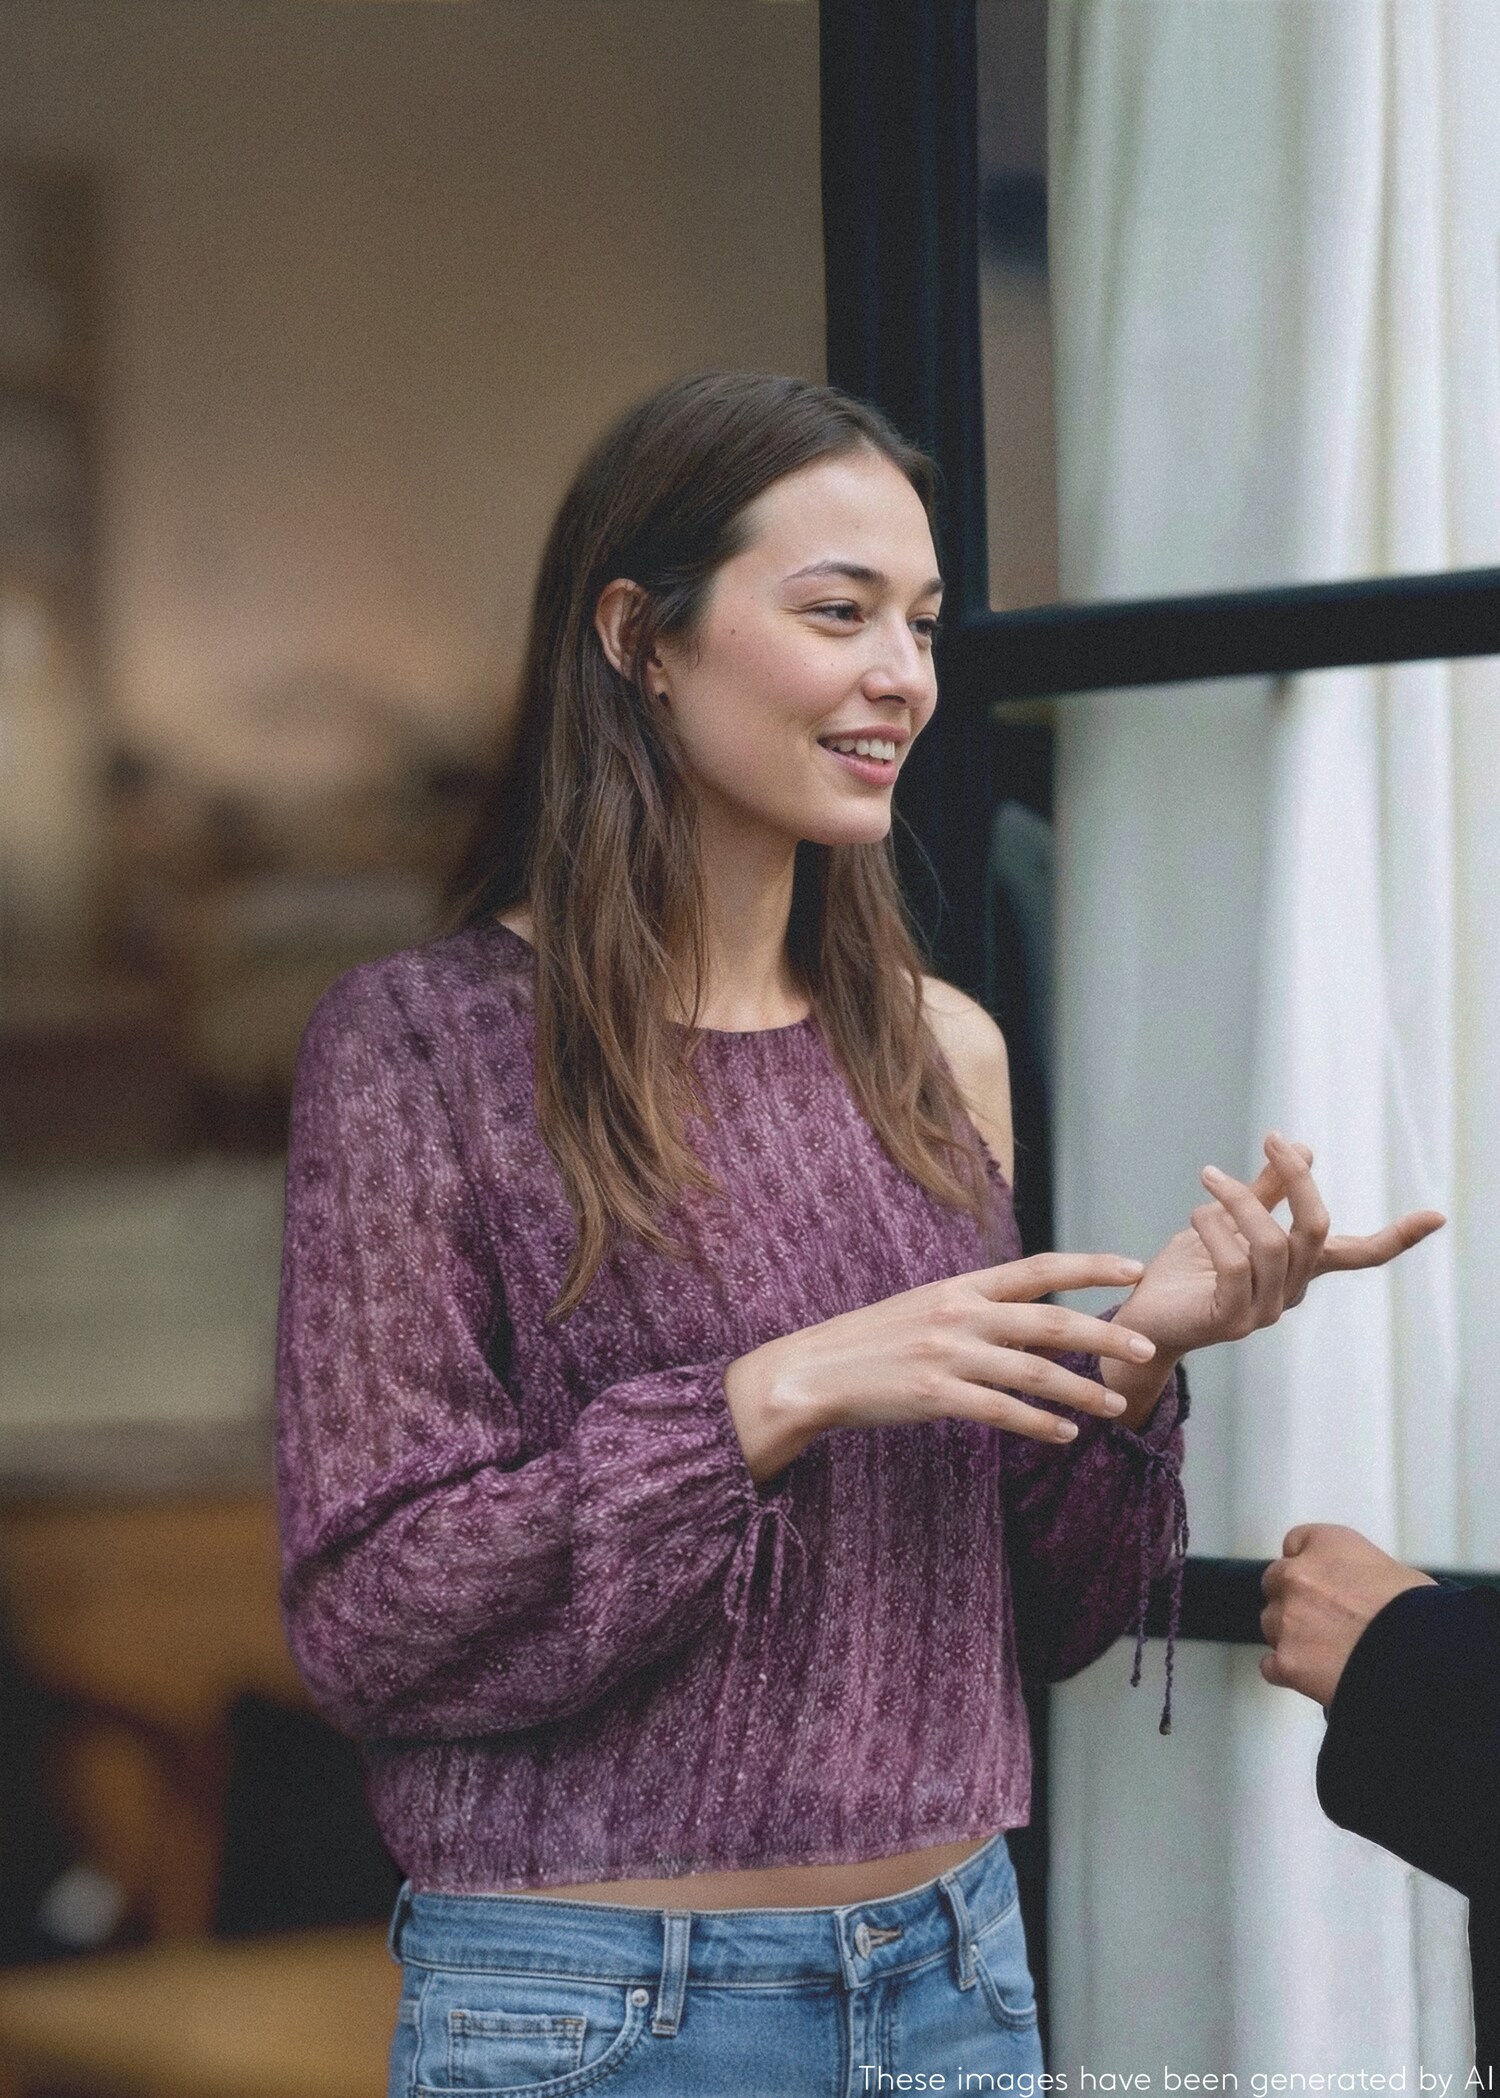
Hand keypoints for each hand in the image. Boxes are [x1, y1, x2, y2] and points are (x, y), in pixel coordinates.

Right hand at [724, 1253, 1159, 1483]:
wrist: (815, 1371)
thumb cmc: (873, 1342)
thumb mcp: (926, 1306)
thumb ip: (975, 1307)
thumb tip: (1026, 1314)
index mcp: (962, 1286)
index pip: (1039, 1268)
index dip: (1090, 1266)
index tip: (1134, 1268)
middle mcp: (961, 1313)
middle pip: (1050, 1321)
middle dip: (1105, 1332)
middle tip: (1147, 1345)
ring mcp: (949, 1354)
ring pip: (1035, 1372)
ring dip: (1082, 1391)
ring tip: (1117, 1407)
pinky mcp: (937, 1395)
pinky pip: (1002, 1411)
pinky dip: (1039, 1424)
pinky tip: (1064, 1436)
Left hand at [1104, 1133, 1444, 1422]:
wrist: (1143, 1320)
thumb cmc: (1186, 1271)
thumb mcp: (1228, 1219)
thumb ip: (1266, 1190)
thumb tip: (1303, 1148)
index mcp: (1300, 1269)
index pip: (1361, 1253)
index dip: (1399, 1236)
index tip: (1438, 1215)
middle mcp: (1292, 1292)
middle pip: (1316, 1229)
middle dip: (1299, 1178)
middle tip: (1273, 1139)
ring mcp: (1265, 1312)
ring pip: (1273, 1243)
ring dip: (1240, 1199)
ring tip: (1209, 1177)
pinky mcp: (1231, 1321)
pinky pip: (1235, 1266)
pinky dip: (1216, 1229)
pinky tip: (1196, 1214)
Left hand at [1260, 1523, 1435, 1705]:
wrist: (1422, 1660)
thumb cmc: (1423, 1618)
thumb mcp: (1400, 1577)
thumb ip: (1365, 1576)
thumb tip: (1367, 1596)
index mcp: (1328, 1544)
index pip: (1297, 1543)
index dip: (1309, 1565)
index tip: (1319, 1580)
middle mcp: (1298, 1575)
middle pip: (1276, 1582)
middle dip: (1294, 1598)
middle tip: (1322, 1619)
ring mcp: (1288, 1618)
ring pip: (1272, 1624)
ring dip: (1292, 1636)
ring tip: (1328, 1653)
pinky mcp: (1287, 1660)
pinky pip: (1271, 1665)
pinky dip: (1288, 1672)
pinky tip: (1313, 1678)